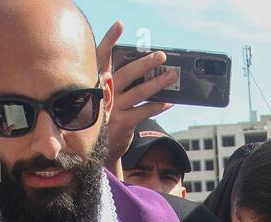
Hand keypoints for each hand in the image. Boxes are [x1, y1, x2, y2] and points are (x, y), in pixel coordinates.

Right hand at [96, 21, 177, 169]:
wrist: (101, 149)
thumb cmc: (108, 116)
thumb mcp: (108, 96)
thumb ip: (119, 82)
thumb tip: (146, 69)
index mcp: (99, 81)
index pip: (102, 56)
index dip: (110, 40)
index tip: (120, 25)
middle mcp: (104, 93)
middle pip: (126, 73)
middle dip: (145, 63)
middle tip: (161, 56)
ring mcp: (113, 108)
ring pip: (139, 92)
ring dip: (158, 83)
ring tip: (171, 76)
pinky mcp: (123, 123)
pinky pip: (144, 111)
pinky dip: (158, 105)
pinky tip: (169, 101)